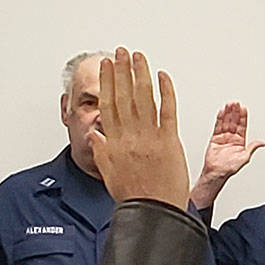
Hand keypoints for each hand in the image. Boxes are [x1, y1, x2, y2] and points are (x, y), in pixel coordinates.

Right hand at [89, 47, 189, 209]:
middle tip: (121, 52)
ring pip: (144, 99)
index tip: (108, 66)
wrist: (154, 212)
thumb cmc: (135, 197)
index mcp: (115, 142)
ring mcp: (151, 137)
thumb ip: (101, 151)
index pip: (109, 104)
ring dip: (141, 74)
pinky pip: (168, 111)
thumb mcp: (109, 173)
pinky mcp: (170, 142)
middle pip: (125, 96)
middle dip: (122, 71)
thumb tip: (94, 135)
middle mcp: (131, 136)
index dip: (108, 82)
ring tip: (139, 57)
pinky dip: (166, 92)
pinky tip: (163, 76)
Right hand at [190, 102, 264, 209]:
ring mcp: (223, 137)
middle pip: (234, 122)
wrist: (216, 172)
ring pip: (226, 122)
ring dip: (228, 113)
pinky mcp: (215, 138)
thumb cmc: (230, 168)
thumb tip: (262, 143)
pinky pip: (217, 126)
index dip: (243, 117)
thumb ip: (252, 148)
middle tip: (236, 103)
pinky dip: (219, 119)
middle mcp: (232, 138)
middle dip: (235, 112)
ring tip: (229, 104)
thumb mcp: (245, 157)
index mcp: (240, 142)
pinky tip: (222, 112)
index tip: (244, 108)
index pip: (242, 126)